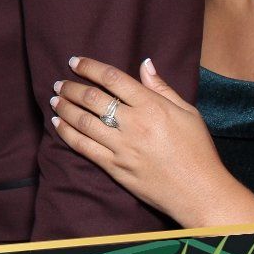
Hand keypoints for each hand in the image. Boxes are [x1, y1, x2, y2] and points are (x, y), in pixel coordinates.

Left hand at [49, 56, 227, 226]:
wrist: (199, 191)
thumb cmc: (198, 150)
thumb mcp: (187, 112)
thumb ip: (162, 88)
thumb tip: (145, 63)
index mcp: (152, 106)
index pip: (112, 79)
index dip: (89, 67)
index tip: (74, 62)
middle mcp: (134, 124)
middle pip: (92, 98)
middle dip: (71, 87)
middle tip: (59, 82)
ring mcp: (122, 147)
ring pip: (83, 121)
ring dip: (64, 108)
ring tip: (55, 100)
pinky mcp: (115, 168)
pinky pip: (84, 147)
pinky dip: (67, 134)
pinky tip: (57, 125)